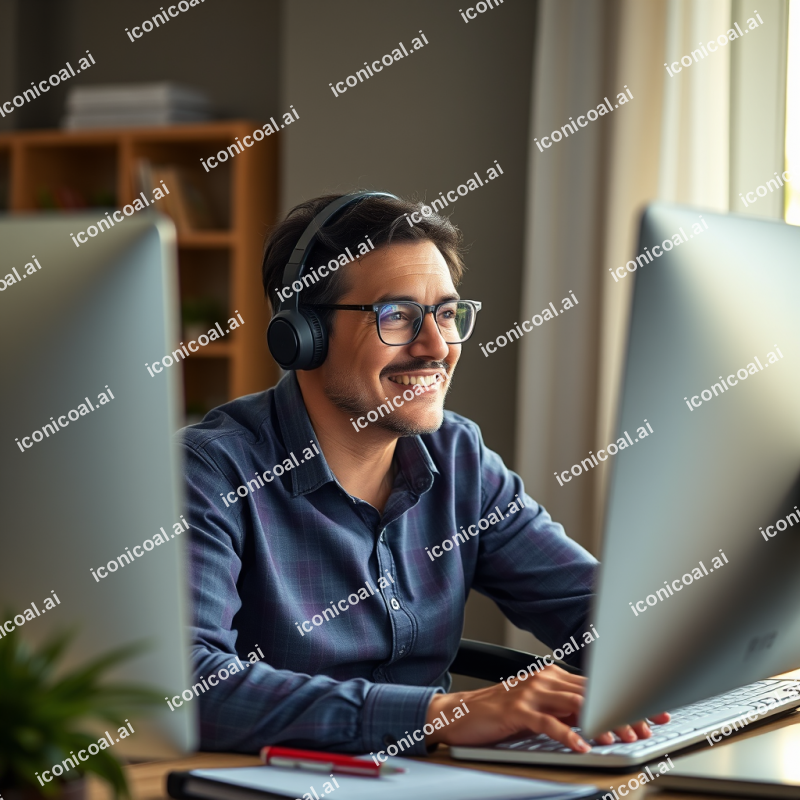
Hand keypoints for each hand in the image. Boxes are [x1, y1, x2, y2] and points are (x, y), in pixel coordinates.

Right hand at [425, 664, 669, 751]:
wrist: (461, 711)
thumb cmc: (502, 713)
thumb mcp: (539, 708)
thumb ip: (565, 710)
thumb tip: (601, 722)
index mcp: (552, 676)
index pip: (597, 686)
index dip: (626, 699)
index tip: (653, 712)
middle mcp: (545, 678)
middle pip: (592, 694)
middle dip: (622, 711)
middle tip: (645, 728)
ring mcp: (530, 692)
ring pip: (576, 705)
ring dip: (602, 723)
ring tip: (621, 738)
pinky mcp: (517, 710)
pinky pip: (548, 723)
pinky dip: (567, 735)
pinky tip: (582, 746)